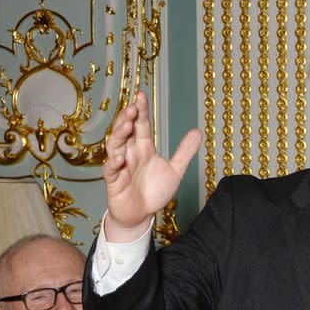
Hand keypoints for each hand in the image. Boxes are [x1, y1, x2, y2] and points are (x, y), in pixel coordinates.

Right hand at [103, 91, 201, 241]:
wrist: (141, 215)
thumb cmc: (154, 191)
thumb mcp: (175, 170)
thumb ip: (184, 152)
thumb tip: (198, 131)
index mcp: (144, 147)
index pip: (141, 124)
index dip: (140, 110)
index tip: (141, 95)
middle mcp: (130, 152)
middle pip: (125, 131)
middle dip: (127, 118)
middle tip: (133, 107)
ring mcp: (120, 165)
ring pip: (115, 145)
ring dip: (119, 134)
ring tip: (126, 124)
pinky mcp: (114, 181)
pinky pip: (111, 170)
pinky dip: (114, 163)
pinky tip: (120, 158)